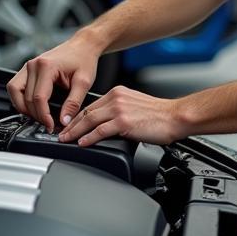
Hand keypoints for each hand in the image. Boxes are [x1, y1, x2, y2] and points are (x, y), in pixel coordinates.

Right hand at [6, 35, 100, 132]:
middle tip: (48, 123)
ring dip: (23, 107)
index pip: (39, 98)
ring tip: (39, 116)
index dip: (43, 116)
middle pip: (26, 98)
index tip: (51, 126)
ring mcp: (28, 66)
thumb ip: (74, 103)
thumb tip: (64, 121)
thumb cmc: (83, 59)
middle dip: (36, 115)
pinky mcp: (27, 69)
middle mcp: (33, 65)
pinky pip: (16, 87)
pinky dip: (21, 99)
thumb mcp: (84, 82)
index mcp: (46, 66)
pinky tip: (34, 106)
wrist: (82, 46)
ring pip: (14, 92)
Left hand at [58, 85, 188, 146]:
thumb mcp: (134, 106)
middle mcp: (116, 98)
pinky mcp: (124, 122)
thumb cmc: (160, 115)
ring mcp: (119, 109)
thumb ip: (119, 111)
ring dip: (75, 131)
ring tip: (65, 139)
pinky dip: (89, 137)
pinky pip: (100, 131)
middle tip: (61, 133)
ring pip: (89, 120)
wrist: (176, 116)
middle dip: (71, 124)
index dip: (77, 116)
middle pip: (86, 112)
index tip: (69, 124)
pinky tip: (82, 143)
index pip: (91, 105)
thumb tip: (105, 125)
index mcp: (118, 93)